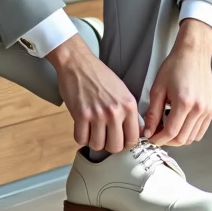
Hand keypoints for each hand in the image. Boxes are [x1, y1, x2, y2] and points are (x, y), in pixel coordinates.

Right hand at [47, 34, 140, 153]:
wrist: (78, 63)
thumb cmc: (99, 75)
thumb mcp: (122, 91)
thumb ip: (128, 112)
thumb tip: (133, 133)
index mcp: (128, 105)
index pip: (133, 138)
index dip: (126, 144)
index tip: (120, 141)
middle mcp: (115, 111)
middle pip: (115, 147)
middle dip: (109, 145)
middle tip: (104, 137)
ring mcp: (97, 114)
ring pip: (97, 145)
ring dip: (93, 141)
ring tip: (92, 131)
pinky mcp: (80, 115)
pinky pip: (81, 139)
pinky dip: (81, 137)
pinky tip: (82, 128)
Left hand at [143, 19, 211, 146]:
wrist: (194, 53)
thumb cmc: (176, 65)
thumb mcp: (158, 88)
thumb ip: (153, 113)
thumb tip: (149, 131)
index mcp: (184, 102)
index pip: (170, 132)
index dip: (158, 139)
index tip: (150, 138)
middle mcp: (198, 108)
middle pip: (182, 139)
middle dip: (166, 141)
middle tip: (156, 135)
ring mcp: (207, 110)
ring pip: (192, 138)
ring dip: (178, 138)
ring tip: (167, 129)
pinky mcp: (211, 109)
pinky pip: (200, 131)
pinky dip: (189, 133)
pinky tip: (180, 124)